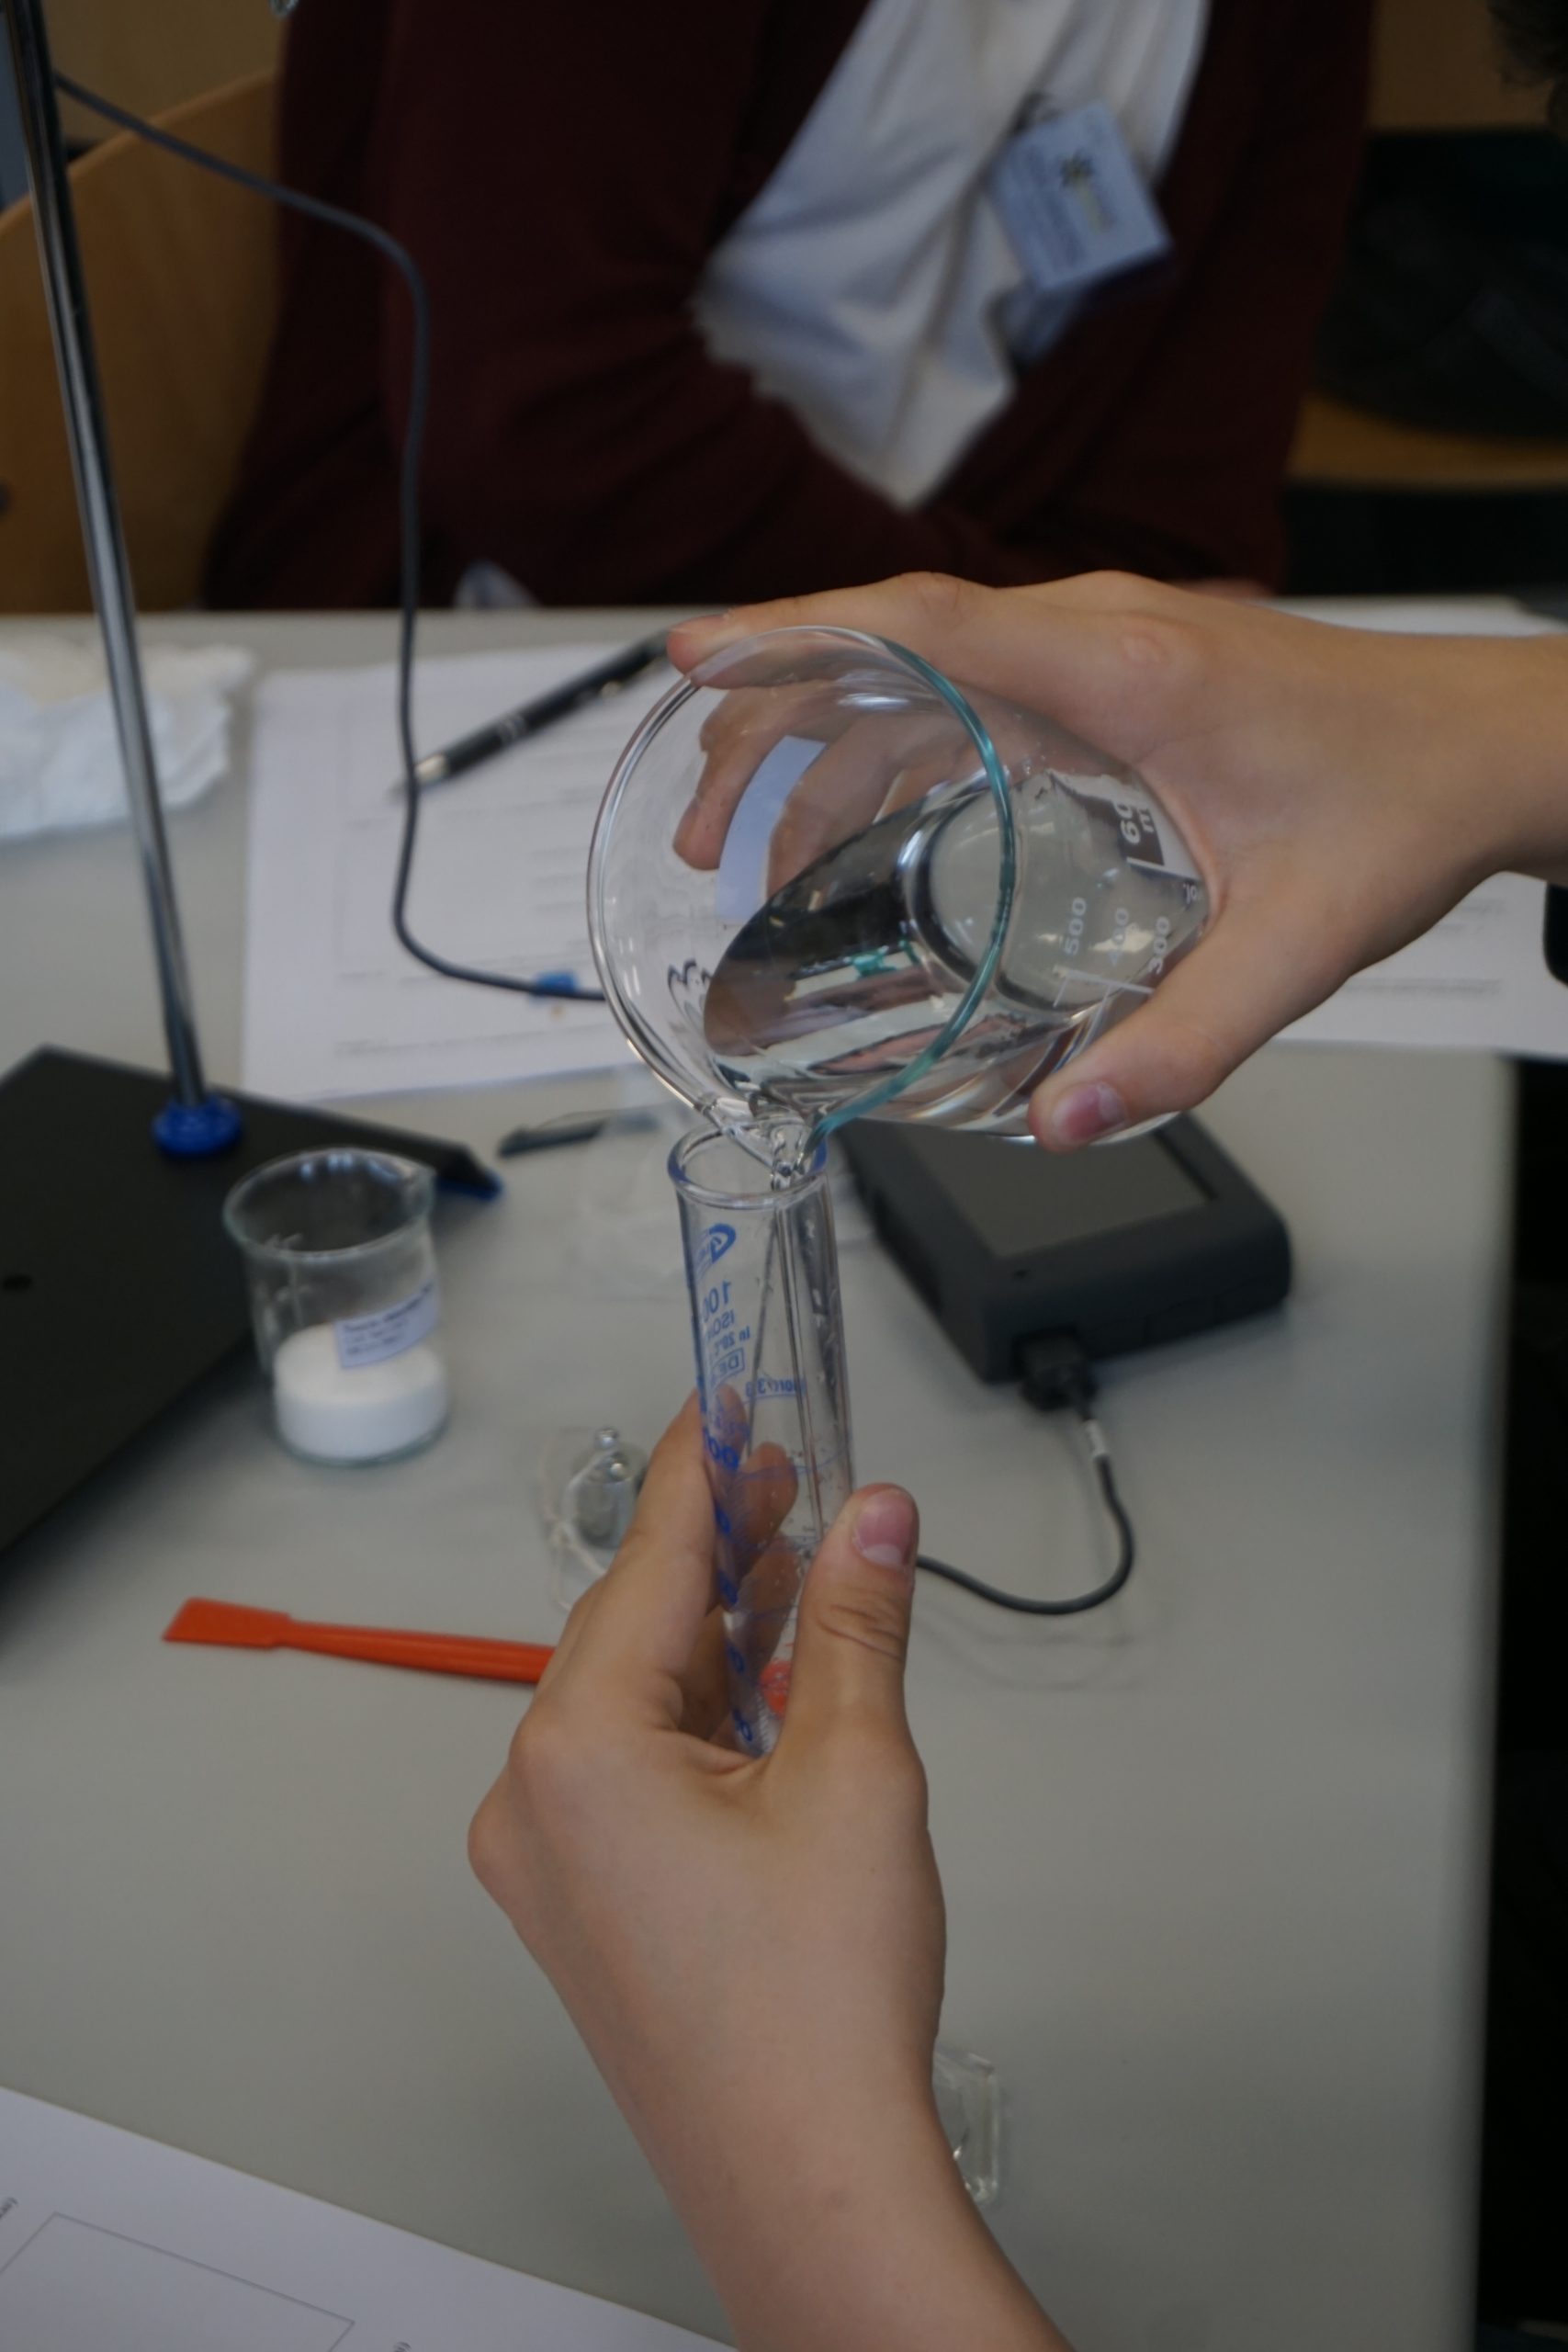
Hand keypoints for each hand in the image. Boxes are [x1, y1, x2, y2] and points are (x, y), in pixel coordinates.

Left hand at [471, 1400, 1067, 2351]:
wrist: (808, 2176)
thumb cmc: (815, 2009)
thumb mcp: (855, 1771)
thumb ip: (853, 1622)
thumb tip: (871, 1516)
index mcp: (576, 1748)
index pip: (650, 1563)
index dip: (701, 1468)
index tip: (725, 1399)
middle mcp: (532, 1798)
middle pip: (632, 1626)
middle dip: (723, 1554)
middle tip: (800, 1483)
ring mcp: (546, 1862)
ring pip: (633, 1697)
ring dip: (717, 1635)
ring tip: (802, 1574)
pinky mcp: (580, 1904)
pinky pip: (628, 1767)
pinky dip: (698, 1716)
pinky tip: (767, 1686)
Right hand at [670, 573, 1567, 1146]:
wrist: (1487, 744)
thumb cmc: (1401, 804)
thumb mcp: (1296, 940)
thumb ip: (1184, 1038)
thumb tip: (1067, 1121)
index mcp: (1127, 668)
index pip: (925, 621)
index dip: (794, 635)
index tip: (693, 658)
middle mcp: (1098, 637)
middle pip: (889, 648)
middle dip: (771, 726)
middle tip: (694, 830)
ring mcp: (1101, 649)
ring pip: (920, 673)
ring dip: (822, 746)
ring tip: (748, 849)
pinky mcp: (1111, 678)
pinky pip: (969, 694)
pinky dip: (891, 749)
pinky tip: (857, 832)